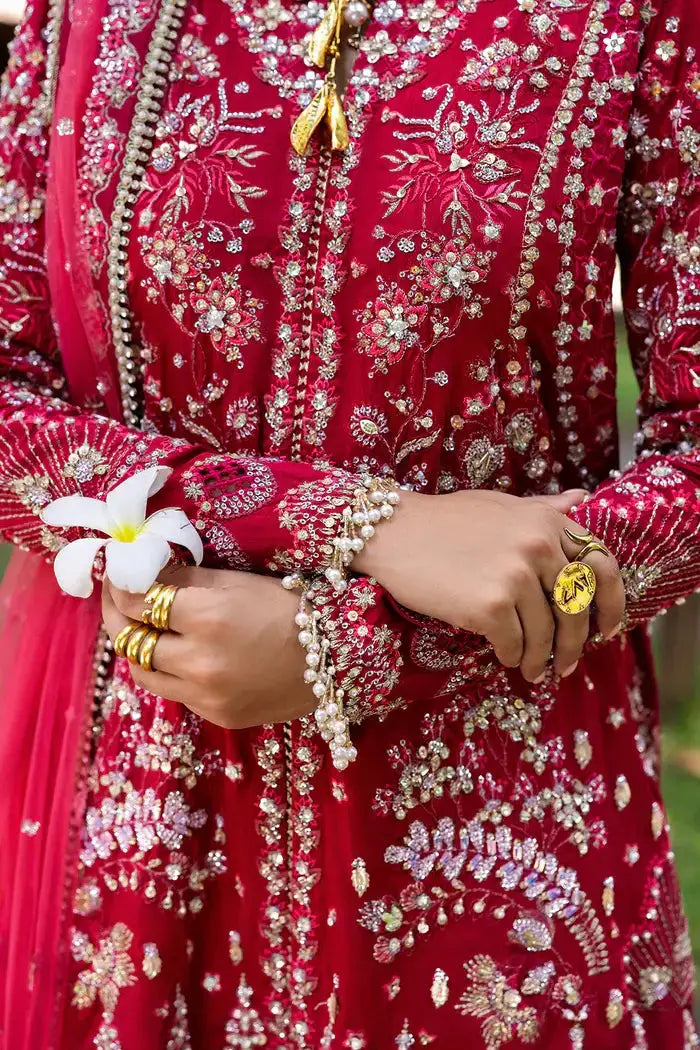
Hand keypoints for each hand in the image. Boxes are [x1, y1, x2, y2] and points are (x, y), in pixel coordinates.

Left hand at [101, 566, 313, 728]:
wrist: (339, 656)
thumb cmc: (291, 606)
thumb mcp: (237, 581)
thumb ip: (185, 579)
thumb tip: (142, 574)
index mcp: (207, 618)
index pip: (138, 603)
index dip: (119, 586)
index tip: (115, 573)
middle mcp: (200, 662)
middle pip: (131, 641)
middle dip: (116, 616)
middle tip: (113, 598)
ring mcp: (207, 696)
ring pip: (144, 673)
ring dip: (135, 648)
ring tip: (138, 627)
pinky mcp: (217, 716)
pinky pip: (175, 692)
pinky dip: (168, 670)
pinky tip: (177, 652)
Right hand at [354, 488, 625, 682]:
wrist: (391, 532)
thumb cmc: (444, 520)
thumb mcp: (501, 506)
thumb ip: (543, 508)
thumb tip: (580, 499)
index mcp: (546, 521)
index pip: (601, 566)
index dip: (612, 602)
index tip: (606, 629)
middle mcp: (538, 546)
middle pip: (577, 608)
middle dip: (576, 643)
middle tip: (568, 663)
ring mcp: (515, 577)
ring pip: (546, 633)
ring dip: (542, 658)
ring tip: (533, 669)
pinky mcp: (489, 606)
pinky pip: (515, 644)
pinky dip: (514, 656)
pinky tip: (507, 658)